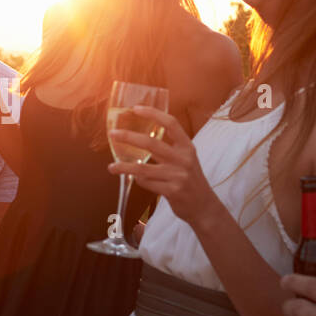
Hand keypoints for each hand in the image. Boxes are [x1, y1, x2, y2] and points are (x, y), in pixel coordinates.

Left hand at [108, 105, 218, 225]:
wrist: (204, 206)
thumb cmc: (190, 180)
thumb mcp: (186, 160)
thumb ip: (169, 149)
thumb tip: (140, 140)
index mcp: (187, 147)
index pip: (171, 124)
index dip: (153, 113)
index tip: (136, 108)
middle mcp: (183, 159)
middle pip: (152, 144)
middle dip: (129, 137)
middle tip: (113, 134)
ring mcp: (178, 176)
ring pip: (143, 168)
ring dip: (124, 168)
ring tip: (111, 167)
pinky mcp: (172, 191)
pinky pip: (147, 183)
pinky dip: (137, 180)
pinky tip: (133, 179)